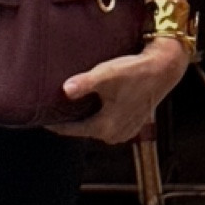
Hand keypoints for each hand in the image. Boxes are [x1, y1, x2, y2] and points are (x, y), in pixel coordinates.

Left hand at [47, 39, 189, 143]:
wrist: (163, 68)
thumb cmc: (135, 72)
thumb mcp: (105, 75)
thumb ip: (84, 84)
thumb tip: (65, 90)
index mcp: (105, 128)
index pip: (70, 130)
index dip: (54, 123)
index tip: (41, 115)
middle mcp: (114, 135)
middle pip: (82, 129)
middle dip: (69, 119)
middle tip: (53, 107)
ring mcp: (124, 132)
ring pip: (95, 126)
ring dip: (85, 117)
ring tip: (71, 104)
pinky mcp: (132, 124)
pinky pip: (107, 123)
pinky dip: (99, 115)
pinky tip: (93, 102)